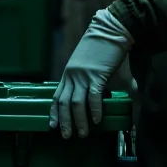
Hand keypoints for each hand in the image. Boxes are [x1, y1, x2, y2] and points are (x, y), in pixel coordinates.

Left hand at [50, 8, 133, 138]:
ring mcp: (84, 76)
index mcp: (69, 73)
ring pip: (76, 103)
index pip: (57, 96)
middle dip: (64, 121)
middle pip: (64, 103)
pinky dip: (94, 110)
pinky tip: (97, 120)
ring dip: (78, 121)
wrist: (110, 29)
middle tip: (66, 136)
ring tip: (83, 134)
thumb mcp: (93, 64)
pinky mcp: (97, 75)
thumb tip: (113, 94)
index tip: (52, 125)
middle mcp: (73, 75)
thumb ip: (99, 80)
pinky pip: (93, 97)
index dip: (54, 112)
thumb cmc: (103, 46)